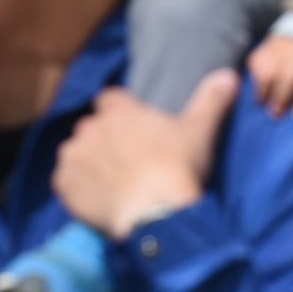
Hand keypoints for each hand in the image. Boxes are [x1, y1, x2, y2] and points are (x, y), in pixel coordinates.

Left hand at [52, 70, 237, 240]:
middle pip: (93, 128)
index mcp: (120, 110)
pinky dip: (78, 187)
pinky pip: (65, 181)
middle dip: (105, 140)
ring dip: (89, 162)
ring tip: (113, 182)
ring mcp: (74, 157)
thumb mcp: (201, 131)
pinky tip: (99, 198)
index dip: (121, 112)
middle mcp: (90, 128)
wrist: (157, 215)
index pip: (110, 99)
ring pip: (77, 153)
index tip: (134, 130)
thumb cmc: (179, 169)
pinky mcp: (63, 185)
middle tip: (129, 161)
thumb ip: (211, 99)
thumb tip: (229, 75)